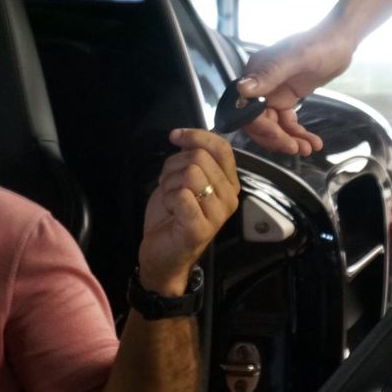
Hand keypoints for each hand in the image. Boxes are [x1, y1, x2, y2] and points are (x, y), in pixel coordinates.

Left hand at [138, 128, 240, 297]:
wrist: (162, 256)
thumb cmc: (172, 216)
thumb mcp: (183, 180)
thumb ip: (192, 159)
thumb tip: (186, 136)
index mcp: (229, 183)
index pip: (221, 148)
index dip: (196, 136)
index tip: (175, 136)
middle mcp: (229, 197)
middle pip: (199, 158)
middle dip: (173, 166)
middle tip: (168, 185)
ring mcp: (218, 214)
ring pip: (190, 173)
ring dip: (169, 183)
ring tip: (170, 198)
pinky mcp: (201, 228)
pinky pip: (182, 195)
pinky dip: (168, 198)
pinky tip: (170, 211)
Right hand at [235, 21, 357, 154]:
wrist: (340, 41)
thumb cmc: (318, 45)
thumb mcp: (295, 59)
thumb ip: (269, 75)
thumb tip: (242, 90)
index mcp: (255, 74)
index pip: (248, 110)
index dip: (262, 128)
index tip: (280, 139)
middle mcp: (260, 86)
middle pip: (259, 122)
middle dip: (277, 138)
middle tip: (296, 149)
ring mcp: (273, 93)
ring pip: (274, 126)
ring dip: (289, 139)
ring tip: (308, 149)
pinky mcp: (287, 98)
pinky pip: (287, 122)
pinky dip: (298, 133)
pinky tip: (312, 142)